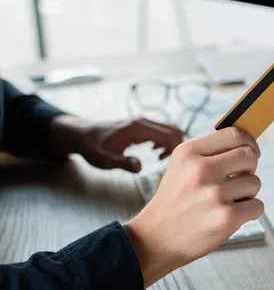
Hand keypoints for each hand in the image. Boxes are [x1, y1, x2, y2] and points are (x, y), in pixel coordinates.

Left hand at [49, 115, 183, 171]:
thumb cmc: (92, 147)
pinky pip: (161, 130)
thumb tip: (140, 167)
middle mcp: (143, 121)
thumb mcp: (105, 160)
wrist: (81, 134)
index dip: (175, 149)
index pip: (169, 134)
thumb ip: (123, 163)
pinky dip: (165, 141)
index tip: (170, 164)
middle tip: (169, 163)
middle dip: (177, 146)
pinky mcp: (141, 125)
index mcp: (138, 128)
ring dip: (172, 143)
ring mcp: (143, 122)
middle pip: (173, 129)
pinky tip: (155, 152)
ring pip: (169, 129)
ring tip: (161, 159)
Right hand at [123, 128, 263, 287]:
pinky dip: (249, 212)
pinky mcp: (226, 217)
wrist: (157, 239)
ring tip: (227, 201)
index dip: (248, 142)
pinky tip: (231, 215)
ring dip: (247, 193)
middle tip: (237, 180)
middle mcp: (201, 170)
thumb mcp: (181, 166)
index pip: (233, 134)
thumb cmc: (175, 202)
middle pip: (249, 156)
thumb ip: (210, 153)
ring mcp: (215, 194)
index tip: (250, 150)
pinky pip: (257, 205)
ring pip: (255, 182)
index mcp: (189, 152)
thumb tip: (247, 145)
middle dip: (249, 168)